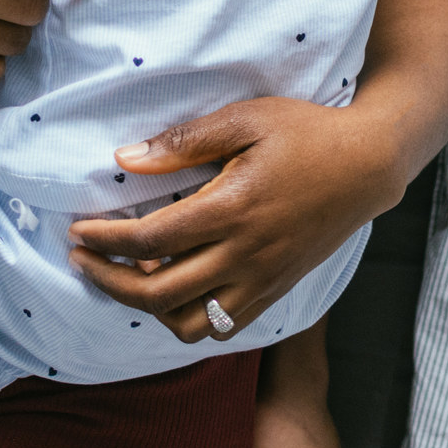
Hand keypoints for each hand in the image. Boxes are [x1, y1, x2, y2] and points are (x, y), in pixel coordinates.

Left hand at [66, 98, 406, 342]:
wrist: (370, 166)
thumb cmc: (306, 134)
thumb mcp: (245, 120)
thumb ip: (184, 141)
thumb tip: (125, 159)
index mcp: (232, 209)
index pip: (150, 242)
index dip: (105, 241)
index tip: (78, 232)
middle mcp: (245, 256)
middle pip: (158, 294)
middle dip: (109, 281)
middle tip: (83, 259)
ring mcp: (262, 281)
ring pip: (189, 325)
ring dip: (148, 308)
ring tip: (128, 276)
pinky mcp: (275, 292)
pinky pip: (221, 327)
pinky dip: (187, 318)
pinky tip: (171, 289)